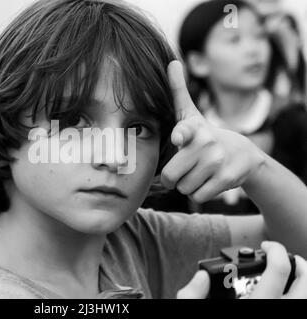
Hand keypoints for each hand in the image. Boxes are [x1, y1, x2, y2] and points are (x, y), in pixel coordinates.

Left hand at [161, 61, 265, 202]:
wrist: (243, 154)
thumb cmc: (205, 134)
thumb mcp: (191, 114)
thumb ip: (178, 91)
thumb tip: (171, 62)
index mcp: (194, 128)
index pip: (185, 130)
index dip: (180, 135)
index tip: (178, 137)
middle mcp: (206, 144)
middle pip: (171, 176)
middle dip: (173, 177)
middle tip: (183, 168)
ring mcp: (217, 163)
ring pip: (184, 188)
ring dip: (186, 185)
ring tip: (197, 172)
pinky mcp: (226, 180)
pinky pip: (197, 196)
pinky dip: (199, 192)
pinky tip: (208, 180)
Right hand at [177, 241, 306, 298]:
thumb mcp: (188, 309)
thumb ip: (191, 293)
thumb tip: (202, 276)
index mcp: (255, 305)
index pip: (280, 269)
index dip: (277, 250)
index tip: (267, 245)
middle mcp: (273, 311)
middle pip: (305, 282)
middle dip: (301, 263)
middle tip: (284, 257)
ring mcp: (280, 317)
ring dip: (303, 280)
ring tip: (288, 273)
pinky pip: (298, 305)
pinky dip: (296, 294)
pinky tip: (281, 292)